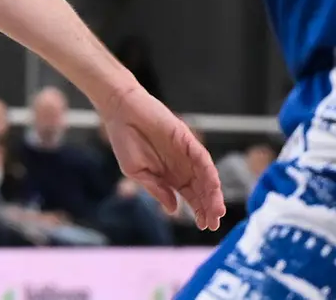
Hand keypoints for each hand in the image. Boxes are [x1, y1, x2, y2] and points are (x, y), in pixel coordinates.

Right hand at [96, 82, 222, 228]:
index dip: (199, 211)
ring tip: (216, 211)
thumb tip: (174, 210)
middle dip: (209, 207)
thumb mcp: (136, 172)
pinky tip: (212, 186)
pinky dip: (209, 172)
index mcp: (171, 176)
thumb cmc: (124, 139)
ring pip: (206, 176)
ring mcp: (185, 153)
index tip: (205, 226)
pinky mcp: (186, 139)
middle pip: (202, 190)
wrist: (120, 110)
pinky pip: (202, 157)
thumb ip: (156, 189)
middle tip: (213, 224)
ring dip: (213, 193)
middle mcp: (182, 166)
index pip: (191, 197)